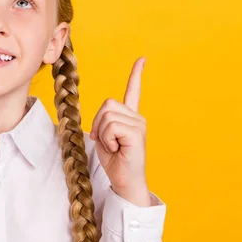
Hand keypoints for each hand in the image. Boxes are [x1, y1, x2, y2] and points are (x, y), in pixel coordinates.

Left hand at [90, 57, 149, 206]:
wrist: (125, 182)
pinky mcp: (137, 133)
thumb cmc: (115, 162)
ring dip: (102, 134)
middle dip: (98, 123)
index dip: (136, 75)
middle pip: (107, 104)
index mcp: (130, 118)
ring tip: (113, 147)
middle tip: (107, 142)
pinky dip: (107, 139)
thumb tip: (101, 119)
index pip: (133, 91)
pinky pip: (111, 126)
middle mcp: (137, 118)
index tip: (142, 59)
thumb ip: (103, 122)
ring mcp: (139, 124)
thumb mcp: (104, 138)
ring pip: (107, 116)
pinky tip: (118, 149)